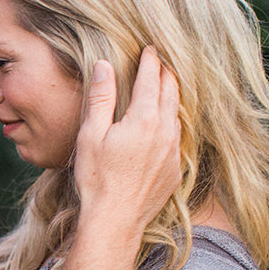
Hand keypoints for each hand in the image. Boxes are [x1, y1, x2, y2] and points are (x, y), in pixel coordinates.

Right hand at [74, 46, 180, 237]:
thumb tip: (104, 65)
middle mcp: (165, 131)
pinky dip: (172, 122)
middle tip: (161, 61)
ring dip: (171, 96)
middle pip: (171, 91)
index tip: (150, 48)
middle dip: (166, 73)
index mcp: (144, 119)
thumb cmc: (97, 179)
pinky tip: (164, 124)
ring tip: (165, 86)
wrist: (115, 221)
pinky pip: (178, 136)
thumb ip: (101, 97)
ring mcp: (174, 151)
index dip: (150, 61)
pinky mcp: (175, 169)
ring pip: (177, 113)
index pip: (151, 78)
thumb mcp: (91, 134)